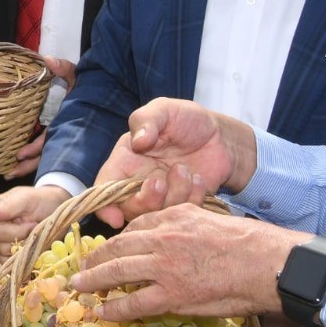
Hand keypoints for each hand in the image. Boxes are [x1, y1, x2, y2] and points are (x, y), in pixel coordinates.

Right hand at [0, 184, 69, 273]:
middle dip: (23, 242)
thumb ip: (8, 204)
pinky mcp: (4, 261)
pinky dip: (9, 272)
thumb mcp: (27, 198)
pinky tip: (21, 266)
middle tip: (35, 232)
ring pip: (2, 261)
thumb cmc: (39, 202)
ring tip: (33, 242)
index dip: (18, 230)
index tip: (32, 223)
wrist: (54, 210)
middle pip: (0, 248)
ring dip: (22, 255)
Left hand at [3, 56, 76, 178]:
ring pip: (43, 155)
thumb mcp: (76, 75)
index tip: (19, 155)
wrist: (103, 92)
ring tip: (9, 173)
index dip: (35, 148)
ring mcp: (59, 136)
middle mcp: (62, 132)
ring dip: (28, 165)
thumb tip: (47, 60)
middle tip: (9, 173)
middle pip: (44, 153)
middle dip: (28, 164)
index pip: (48, 139)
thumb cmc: (87, 85)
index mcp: (65, 121)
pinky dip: (33, 158)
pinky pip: (44, 151)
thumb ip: (63, 68)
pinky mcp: (56, 136)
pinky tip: (17, 164)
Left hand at [68, 203, 303, 320]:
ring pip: (118, 271)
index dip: (117, 240)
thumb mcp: (205, 217)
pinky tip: (103, 310)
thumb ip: (180, 220)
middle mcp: (161, 239)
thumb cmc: (245, 240)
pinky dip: (115, 307)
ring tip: (80, 286)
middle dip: (96, 258)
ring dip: (94, 280)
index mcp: (171, 218)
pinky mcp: (173, 295)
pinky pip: (135, 302)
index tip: (108, 249)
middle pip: (117, 247)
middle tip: (82, 267)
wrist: (267, 262)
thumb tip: (161, 230)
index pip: (134, 227)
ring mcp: (164, 268)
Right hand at [92, 98, 251, 228]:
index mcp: (126, 160)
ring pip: (159, 213)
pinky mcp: (185, 204)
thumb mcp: (164, 109)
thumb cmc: (186, 119)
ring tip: (185, 170)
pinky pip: (185, 213)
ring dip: (174, 194)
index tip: (114, 217)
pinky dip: (193, 198)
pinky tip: (199, 180)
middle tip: (159, 182)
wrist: (221, 135)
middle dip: (144, 201)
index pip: (105, 187)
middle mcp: (139, 182)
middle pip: (130, 208)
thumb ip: (146, 120)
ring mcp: (164, 196)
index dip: (104, 206)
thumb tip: (138, 141)